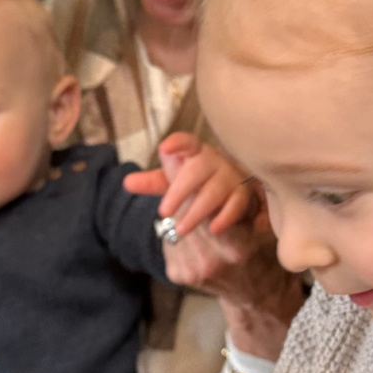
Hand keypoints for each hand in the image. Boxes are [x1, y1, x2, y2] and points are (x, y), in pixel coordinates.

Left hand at [123, 132, 255, 237]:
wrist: (232, 189)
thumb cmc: (198, 182)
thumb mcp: (174, 181)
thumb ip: (152, 182)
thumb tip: (127, 182)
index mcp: (196, 153)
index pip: (187, 143)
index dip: (178, 143)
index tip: (165, 148)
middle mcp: (215, 162)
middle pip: (198, 170)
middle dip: (180, 192)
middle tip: (163, 212)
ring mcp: (232, 178)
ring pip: (216, 191)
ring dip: (198, 211)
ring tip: (181, 229)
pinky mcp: (245, 195)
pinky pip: (238, 205)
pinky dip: (228, 217)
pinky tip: (215, 229)